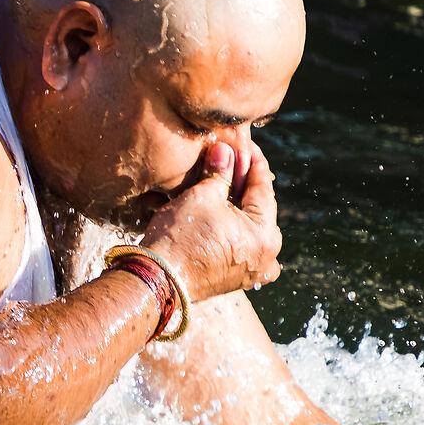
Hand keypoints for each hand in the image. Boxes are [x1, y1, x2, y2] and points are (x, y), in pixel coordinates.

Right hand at [136, 140, 282, 304]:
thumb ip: (220, 173)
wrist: (157, 281)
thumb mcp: (202, 197)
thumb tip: (226, 151)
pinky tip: (211, 207)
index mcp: (266, 236)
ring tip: (215, 181)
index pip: (263, 187)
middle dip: (239, 182)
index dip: (250, 160)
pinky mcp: (233, 278)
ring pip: (244, 225)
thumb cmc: (181, 239)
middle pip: (255, 207)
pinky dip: (224, 224)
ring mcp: (250, 270)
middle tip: (226, 159)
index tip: (241, 143)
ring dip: (230, 203)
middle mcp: (266, 256)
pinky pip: (234, 242)